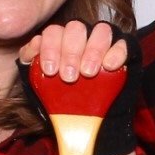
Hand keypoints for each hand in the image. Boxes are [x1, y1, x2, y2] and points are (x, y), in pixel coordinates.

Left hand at [19, 21, 139, 154]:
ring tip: (88, 73)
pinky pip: (123, 44)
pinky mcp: (124, 54)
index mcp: (60, 41)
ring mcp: (104, 44)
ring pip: (101, 30)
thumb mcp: (40, 86)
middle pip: (76, 28)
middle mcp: (82, 38)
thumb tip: (29, 51)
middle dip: (70, 52)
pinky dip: (116, 53)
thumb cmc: (61, 103)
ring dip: (93, 50)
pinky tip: (108, 67)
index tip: (50, 71)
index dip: (50, 48)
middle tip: (69, 77)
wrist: (86, 126)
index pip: (54, 32)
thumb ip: (30, 66)